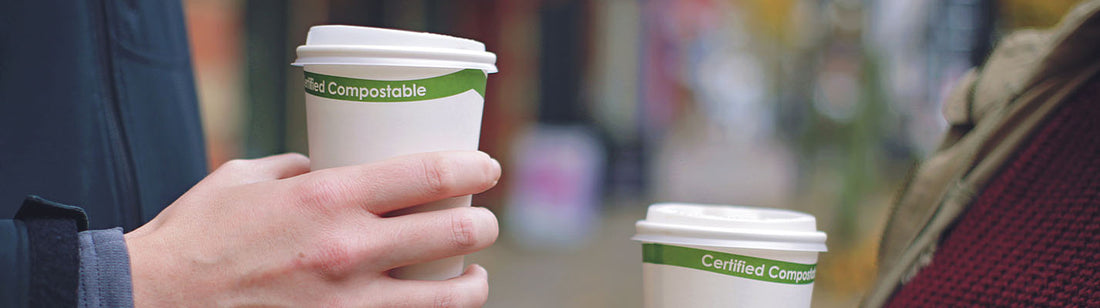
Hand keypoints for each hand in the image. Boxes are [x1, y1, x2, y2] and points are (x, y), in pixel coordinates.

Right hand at [124, 151, 501, 306]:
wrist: (156, 300)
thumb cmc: (199, 235)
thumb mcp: (248, 177)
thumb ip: (301, 168)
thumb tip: (336, 166)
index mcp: (328, 198)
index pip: (428, 175)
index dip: (474, 168)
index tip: (488, 168)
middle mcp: (347, 249)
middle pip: (454, 232)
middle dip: (484, 225)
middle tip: (485, 221)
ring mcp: (348, 303)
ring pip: (447, 297)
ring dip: (473, 283)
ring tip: (473, 275)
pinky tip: (431, 307)